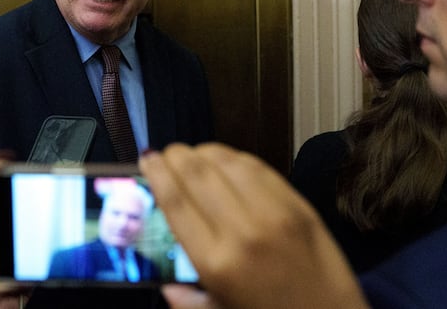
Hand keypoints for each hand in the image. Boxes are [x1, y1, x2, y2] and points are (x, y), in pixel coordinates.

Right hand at [139, 143, 368, 308]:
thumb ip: (190, 302)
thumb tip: (166, 287)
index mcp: (217, 263)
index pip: (176, 201)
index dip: (157, 173)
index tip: (147, 160)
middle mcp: (242, 231)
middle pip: (198, 173)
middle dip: (176, 156)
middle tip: (166, 153)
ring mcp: (274, 213)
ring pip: (227, 162)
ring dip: (204, 151)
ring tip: (192, 154)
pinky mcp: (298, 205)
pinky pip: (259, 168)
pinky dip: (236, 158)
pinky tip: (225, 160)